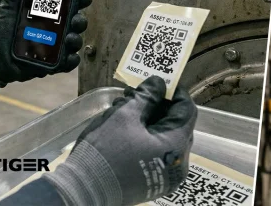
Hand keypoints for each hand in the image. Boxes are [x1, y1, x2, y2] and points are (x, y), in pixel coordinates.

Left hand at [0, 0, 91, 93]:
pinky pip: (69, 62)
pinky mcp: (55, 63)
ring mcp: (57, 47)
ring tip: (69, 38)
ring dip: (76, 38)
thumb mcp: (8, 9)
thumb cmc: (2, 33)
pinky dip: (72, 60)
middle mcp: (56, 29)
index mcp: (48, 14)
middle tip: (75, 19)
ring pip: (75, 40)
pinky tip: (69, 57)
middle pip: (76, 21)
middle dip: (80, 19)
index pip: (69, 4)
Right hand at [45, 77, 196, 205]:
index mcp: (176, 147)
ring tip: (125, 108)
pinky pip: (157, 153)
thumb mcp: (125, 116)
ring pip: (164, 139)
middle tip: (138, 94)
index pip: (187, 111)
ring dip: (149, 121)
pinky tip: (127, 127)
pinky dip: (146, 138)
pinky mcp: (153, 182)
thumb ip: (147, 96)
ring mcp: (166, 176)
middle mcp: (178, 165)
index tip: (162, 82)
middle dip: (158, 106)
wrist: (83, 189)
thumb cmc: (105, 151)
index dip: (176, 93)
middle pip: (176, 125)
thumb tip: (160, 83)